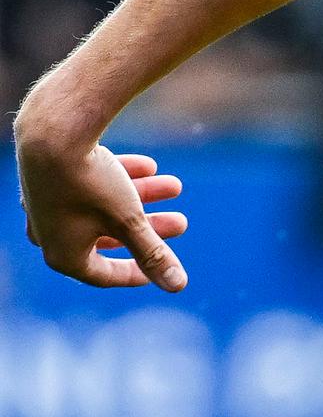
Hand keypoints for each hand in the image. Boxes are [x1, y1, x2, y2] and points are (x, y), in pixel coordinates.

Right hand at [15, 132, 187, 290]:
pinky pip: (87, 182)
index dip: (138, 273)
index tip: (163, 267)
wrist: (54, 131)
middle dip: (149, 227)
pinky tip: (150, 166)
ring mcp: (45, 202)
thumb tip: (177, 285)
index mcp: (62, 255)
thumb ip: (152, 254)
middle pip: (109, 237)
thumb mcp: (128, 222)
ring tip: (175, 185)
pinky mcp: (47, 174)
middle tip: (182, 222)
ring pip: (102, 206)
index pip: (104, 275)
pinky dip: (119, 176)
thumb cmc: (90, 185)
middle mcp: (48, 233)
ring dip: (142, 197)